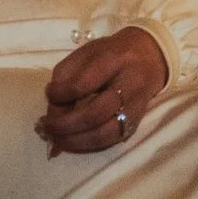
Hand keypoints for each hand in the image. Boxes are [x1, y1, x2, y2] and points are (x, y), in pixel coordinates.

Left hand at [37, 27, 168, 154]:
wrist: (150, 57)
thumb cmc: (111, 53)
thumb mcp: (85, 54)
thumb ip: (64, 78)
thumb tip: (52, 111)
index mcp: (114, 61)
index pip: (83, 83)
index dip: (61, 94)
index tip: (50, 93)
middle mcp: (129, 86)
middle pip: (95, 114)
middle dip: (65, 125)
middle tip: (47, 126)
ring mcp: (135, 108)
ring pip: (104, 134)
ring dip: (75, 141)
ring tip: (56, 139)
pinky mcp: (136, 123)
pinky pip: (110, 140)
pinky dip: (87, 145)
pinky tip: (72, 141)